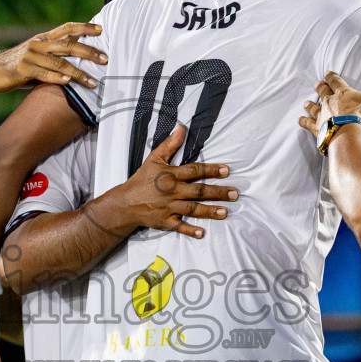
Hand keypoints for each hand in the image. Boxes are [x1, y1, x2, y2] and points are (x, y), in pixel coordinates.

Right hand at [0, 22, 106, 92]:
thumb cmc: (19, 66)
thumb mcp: (37, 56)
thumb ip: (55, 55)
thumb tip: (78, 56)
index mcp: (43, 38)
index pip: (67, 28)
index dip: (84, 28)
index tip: (101, 30)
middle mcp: (39, 44)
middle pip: (69, 46)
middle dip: (89, 52)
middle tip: (105, 59)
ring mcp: (31, 57)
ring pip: (60, 64)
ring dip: (78, 73)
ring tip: (93, 82)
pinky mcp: (23, 70)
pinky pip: (44, 75)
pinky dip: (57, 79)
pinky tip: (69, 83)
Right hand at [87, 125, 234, 239]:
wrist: (125, 202)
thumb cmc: (141, 180)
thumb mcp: (154, 158)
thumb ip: (170, 144)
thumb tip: (181, 128)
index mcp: (170, 175)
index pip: (194, 171)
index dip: (211, 170)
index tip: (226, 170)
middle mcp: (172, 191)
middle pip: (198, 191)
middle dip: (217, 192)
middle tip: (234, 193)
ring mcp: (168, 207)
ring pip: (192, 209)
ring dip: (209, 211)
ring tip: (225, 212)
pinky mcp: (165, 221)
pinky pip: (178, 226)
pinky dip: (189, 230)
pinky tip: (201, 233)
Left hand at [299, 68, 360, 136]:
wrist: (348, 135)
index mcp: (343, 94)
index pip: (336, 81)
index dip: (332, 76)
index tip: (327, 73)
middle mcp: (330, 102)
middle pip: (322, 92)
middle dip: (320, 87)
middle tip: (316, 84)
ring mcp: (321, 115)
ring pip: (313, 107)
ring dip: (310, 104)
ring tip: (306, 102)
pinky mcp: (317, 129)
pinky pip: (307, 124)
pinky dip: (303, 121)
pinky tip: (300, 120)